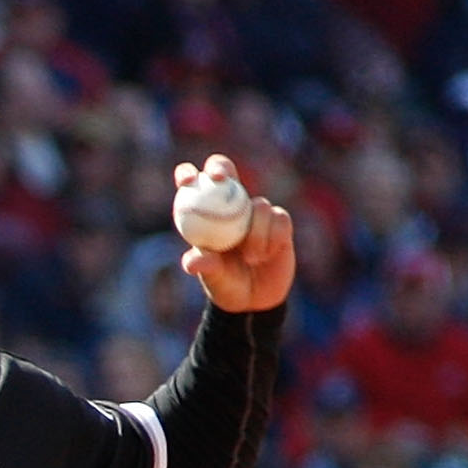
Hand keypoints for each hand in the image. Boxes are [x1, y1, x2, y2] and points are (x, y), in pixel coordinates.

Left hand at [174, 157, 294, 313]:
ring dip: (256, 231)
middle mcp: (231, 208)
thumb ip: (205, 266)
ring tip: (252, 258)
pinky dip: (272, 237)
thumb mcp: (214, 278)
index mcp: (208, 216)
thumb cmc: (226, 286)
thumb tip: (191, 262)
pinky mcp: (280, 222)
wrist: (255, 301)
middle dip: (220, 167)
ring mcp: (256, 213)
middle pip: (226, 172)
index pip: (195, 186)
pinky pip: (279, 219)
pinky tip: (268, 254)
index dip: (188, 174)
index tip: (187, 180)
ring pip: (259, 204)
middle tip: (220, 179)